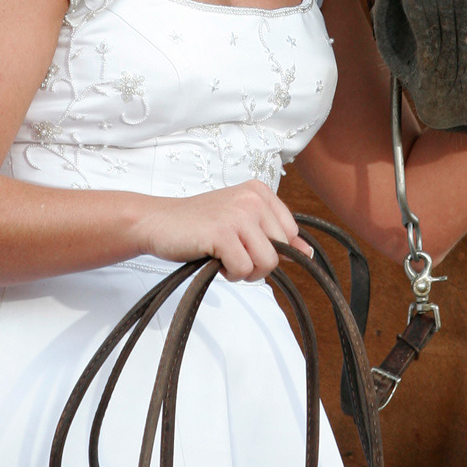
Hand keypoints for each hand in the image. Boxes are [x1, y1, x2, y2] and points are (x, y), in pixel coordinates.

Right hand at [136, 180, 313, 280]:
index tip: (245, 243)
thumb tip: (309, 253)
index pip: (291, 234)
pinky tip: (213, 259)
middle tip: (231, 253)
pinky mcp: (222, 233)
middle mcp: (253, 198)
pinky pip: (243, 270)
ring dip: (244, 271)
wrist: (158, 222)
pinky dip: (228, 274)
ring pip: (266, 263)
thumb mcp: (242, 224)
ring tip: (223, 257)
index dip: (269, 249)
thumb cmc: (200, 225)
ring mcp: (238, 214)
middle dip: (257, 263)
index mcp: (260, 192)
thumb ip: (275, 236)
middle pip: (281, 251)